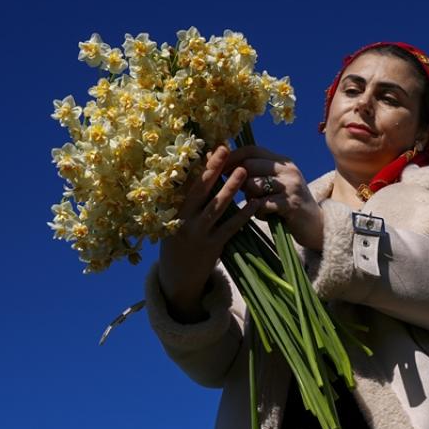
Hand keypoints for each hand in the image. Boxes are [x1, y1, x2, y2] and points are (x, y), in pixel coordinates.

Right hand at [158, 146, 258, 321]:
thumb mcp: (173, 223)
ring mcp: (199, 235)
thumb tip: (202, 176)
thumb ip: (187, 205)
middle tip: (226, 150)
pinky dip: (243, 215)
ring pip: (217, 208)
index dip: (201, 167)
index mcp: (174, 212)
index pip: (188, 185)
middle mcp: (184, 221)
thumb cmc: (177, 245)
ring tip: (243, 171)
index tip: (211, 148)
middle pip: (201, 191)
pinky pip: (230, 228)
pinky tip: (254, 203)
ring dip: (230, 188)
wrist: (177, 280)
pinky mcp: (213, 247)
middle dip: (214, 169)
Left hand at [226, 145, 323, 251]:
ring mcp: (291, 186)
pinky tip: (263, 215)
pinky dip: (258, 211)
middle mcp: (288, 170)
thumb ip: (254, 173)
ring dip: (249, 197)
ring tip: (255, 204)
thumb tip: (222, 164)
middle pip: (250, 165)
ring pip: (254, 184)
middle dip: (238, 180)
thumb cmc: (286, 205)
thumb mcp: (274, 184)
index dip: (231, 156)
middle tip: (239, 192)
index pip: (251, 150)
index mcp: (282, 161)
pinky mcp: (291, 204)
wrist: (315, 225)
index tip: (215, 165)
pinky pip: (263, 204)